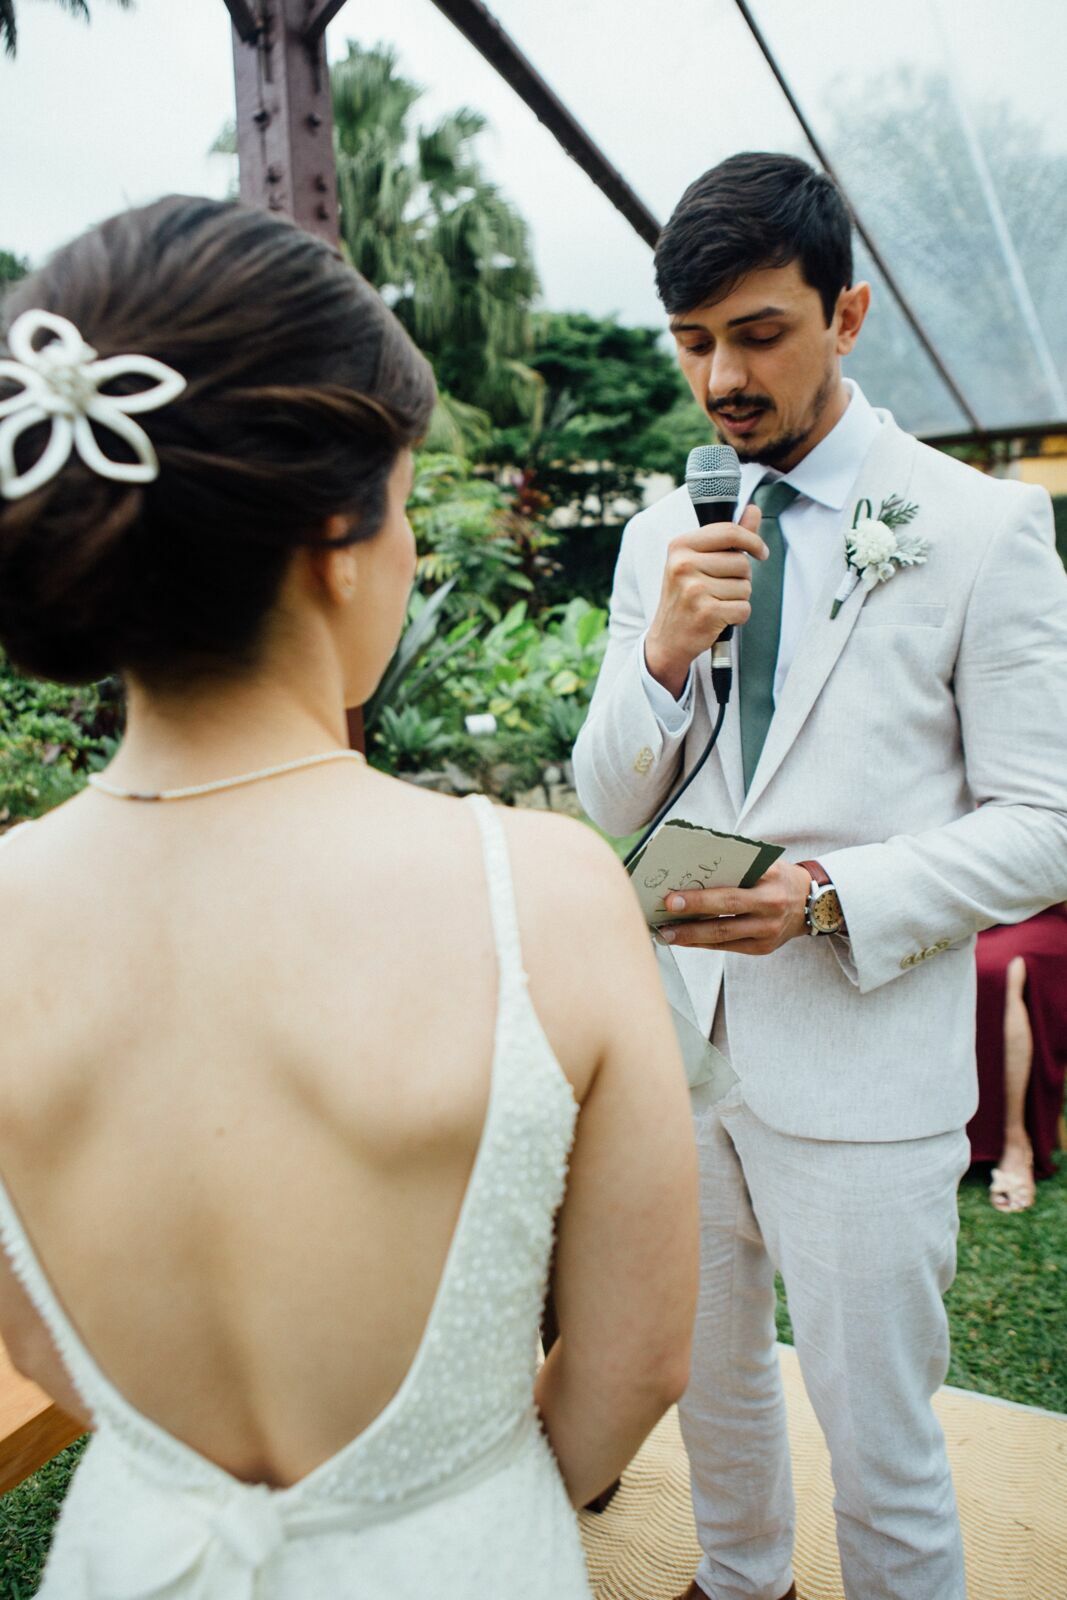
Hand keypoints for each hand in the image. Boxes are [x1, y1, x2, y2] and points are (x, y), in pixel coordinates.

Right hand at [644, 507, 767, 697]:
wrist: (667, 638)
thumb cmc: (685, 596)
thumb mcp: (696, 561)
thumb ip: (727, 536)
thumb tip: (753, 509)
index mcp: (680, 546)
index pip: (730, 532)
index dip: (752, 541)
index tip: (760, 552)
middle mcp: (683, 565)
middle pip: (742, 563)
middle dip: (741, 578)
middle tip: (721, 589)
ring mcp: (693, 589)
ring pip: (745, 587)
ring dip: (738, 598)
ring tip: (716, 603)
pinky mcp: (706, 613)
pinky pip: (743, 608)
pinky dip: (738, 616)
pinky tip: (719, 618)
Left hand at [658, 861, 809, 955]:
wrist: (812, 904)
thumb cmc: (776, 878)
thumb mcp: (764, 864)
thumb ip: (735, 864)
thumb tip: (690, 871)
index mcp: (770, 879)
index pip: (731, 886)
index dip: (700, 896)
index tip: (671, 897)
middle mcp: (771, 906)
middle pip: (725, 913)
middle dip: (691, 915)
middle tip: (663, 915)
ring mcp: (768, 931)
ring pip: (723, 935)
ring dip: (691, 936)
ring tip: (665, 934)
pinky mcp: (763, 948)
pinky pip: (727, 946)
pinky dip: (703, 943)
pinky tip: (683, 940)